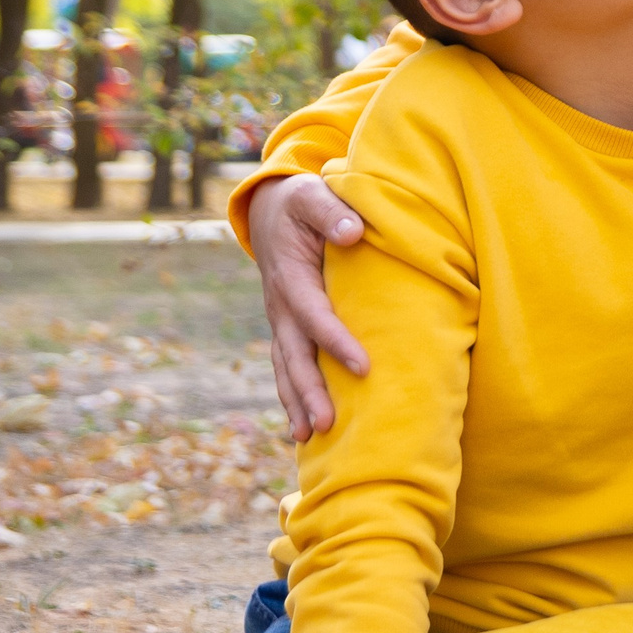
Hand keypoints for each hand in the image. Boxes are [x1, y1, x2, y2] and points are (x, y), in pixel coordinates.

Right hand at [247, 173, 370, 440]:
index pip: (314, 315)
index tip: (362, 367)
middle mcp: (279, 305)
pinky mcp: (286, 328)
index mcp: (290, 275)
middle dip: (309, 391)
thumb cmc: (302, 201)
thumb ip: (331, 210)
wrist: (270, 211)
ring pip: (286, 367)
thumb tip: (353, 231)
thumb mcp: (313, 194)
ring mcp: (279, 320)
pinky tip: (303, 429)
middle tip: (326, 425)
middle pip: (293, 355)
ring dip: (297, 402)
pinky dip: (293, 397)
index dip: (336, 341)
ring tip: (310, 438)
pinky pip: (287, 366)